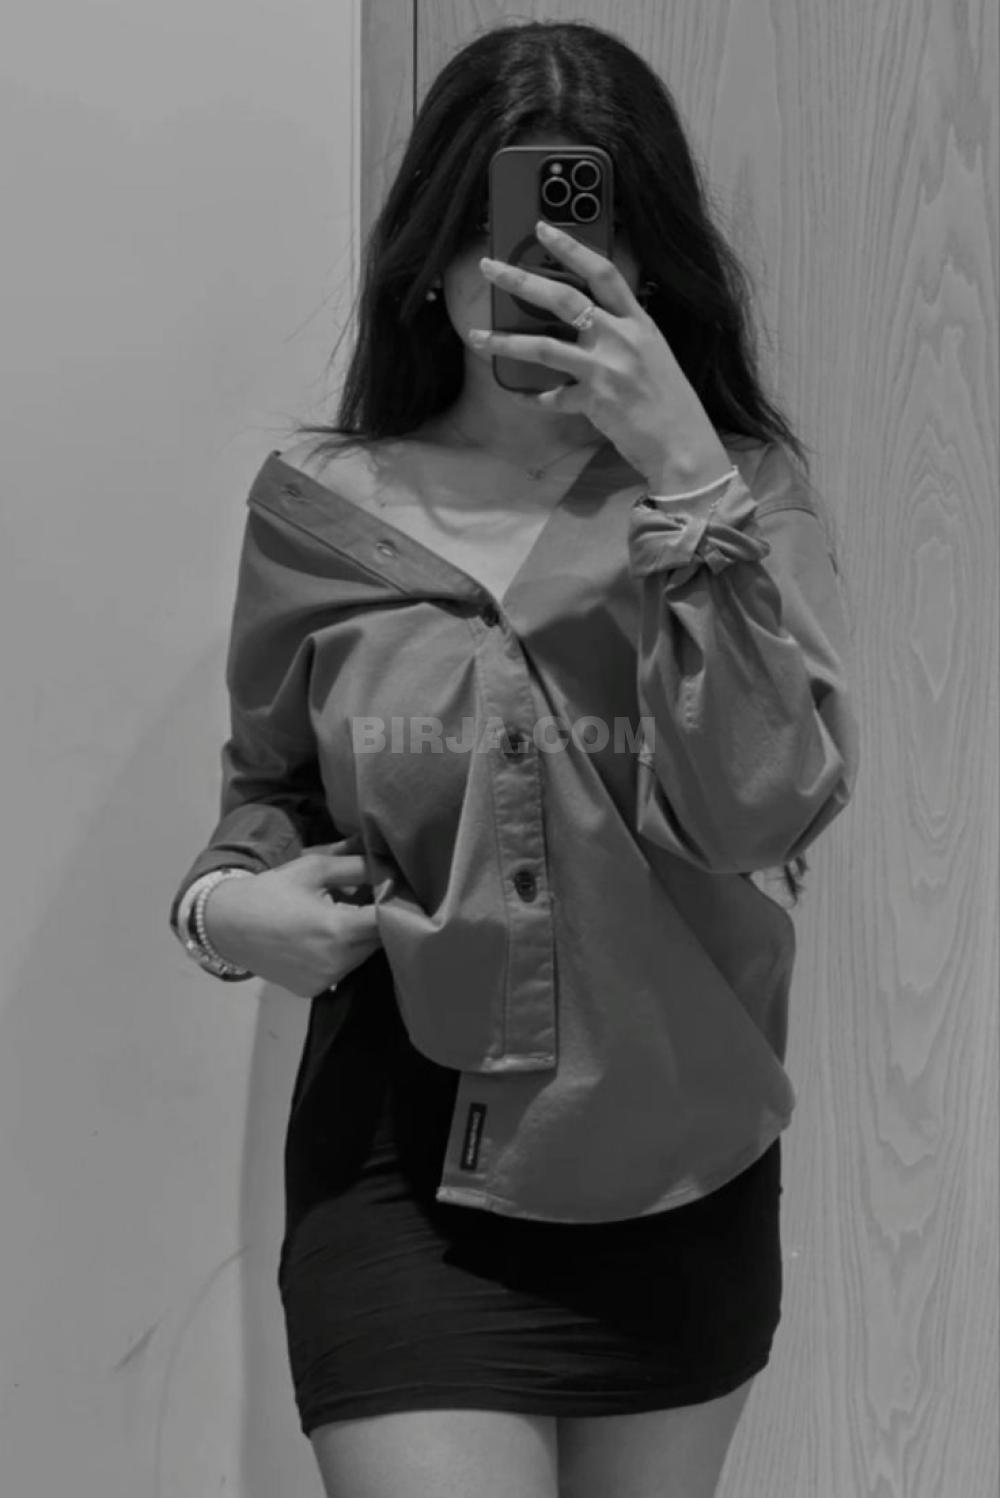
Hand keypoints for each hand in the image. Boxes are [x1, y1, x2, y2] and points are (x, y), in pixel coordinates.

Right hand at [202, 835, 382, 997]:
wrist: (227, 925)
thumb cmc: (272, 891)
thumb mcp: (314, 869)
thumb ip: (357, 866)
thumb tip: (391, 866)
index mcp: (338, 929)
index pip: (388, 920)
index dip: (396, 904)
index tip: (395, 890)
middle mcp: (336, 961)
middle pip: (379, 940)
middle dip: (377, 919)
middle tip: (364, 899)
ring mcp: (326, 980)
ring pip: (363, 956)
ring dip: (361, 938)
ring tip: (339, 917)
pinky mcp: (315, 990)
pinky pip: (343, 970)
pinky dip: (342, 954)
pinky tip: (322, 938)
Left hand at [470, 220, 730, 489]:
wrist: (682, 443)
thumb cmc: (668, 400)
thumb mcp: (653, 353)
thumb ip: (623, 332)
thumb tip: (587, 319)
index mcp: (639, 322)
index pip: (603, 272)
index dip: (572, 247)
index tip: (543, 228)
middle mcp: (622, 339)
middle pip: (564, 299)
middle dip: (521, 280)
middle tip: (490, 268)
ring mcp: (607, 369)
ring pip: (544, 346)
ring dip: (505, 341)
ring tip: (476, 336)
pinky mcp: (594, 401)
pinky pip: (552, 397)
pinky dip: (533, 398)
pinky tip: (519, 395)